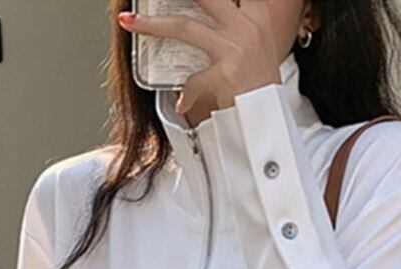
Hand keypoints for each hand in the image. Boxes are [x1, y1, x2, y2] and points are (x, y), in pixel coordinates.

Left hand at [118, 0, 281, 114]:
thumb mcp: (259, 46)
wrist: (271, 120)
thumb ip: (239, 23)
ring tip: (129, 22)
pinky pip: (193, 80)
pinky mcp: (226, 74)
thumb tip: (205, 16)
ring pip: (184, 26)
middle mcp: (247, 27)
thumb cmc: (262, 85)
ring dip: (151, 24)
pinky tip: (183, 103)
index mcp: (256, 15)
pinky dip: (186, 94)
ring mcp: (236, 48)